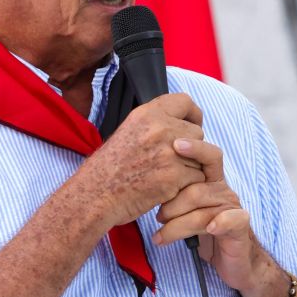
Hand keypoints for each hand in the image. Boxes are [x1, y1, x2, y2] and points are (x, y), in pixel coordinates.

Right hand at [80, 93, 207, 228]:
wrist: (96, 195)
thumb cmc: (108, 168)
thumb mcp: (127, 132)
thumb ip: (154, 124)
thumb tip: (179, 121)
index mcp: (146, 114)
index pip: (184, 101)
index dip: (192, 115)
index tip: (190, 125)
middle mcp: (159, 128)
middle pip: (197, 132)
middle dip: (190, 147)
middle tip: (172, 160)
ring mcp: (169, 152)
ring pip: (200, 157)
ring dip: (189, 168)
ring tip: (166, 175)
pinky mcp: (175, 175)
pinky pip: (198, 177)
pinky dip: (187, 185)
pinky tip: (168, 188)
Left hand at [153, 138, 280, 296]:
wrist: (233, 260)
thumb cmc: (202, 230)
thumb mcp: (183, 209)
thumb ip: (171, 191)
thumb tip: (141, 177)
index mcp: (210, 180)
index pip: (206, 156)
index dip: (194, 148)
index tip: (175, 144)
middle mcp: (222, 190)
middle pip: (196, 187)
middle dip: (172, 204)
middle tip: (158, 216)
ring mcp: (232, 207)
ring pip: (202, 209)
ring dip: (177, 224)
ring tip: (161, 235)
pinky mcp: (240, 226)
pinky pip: (230, 220)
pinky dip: (219, 223)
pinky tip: (209, 230)